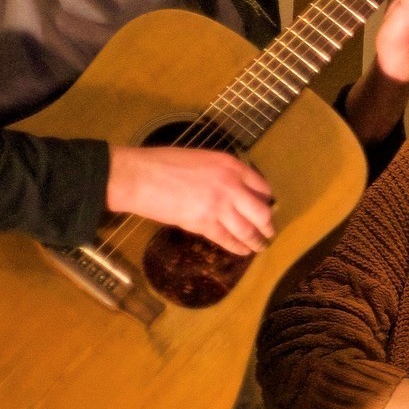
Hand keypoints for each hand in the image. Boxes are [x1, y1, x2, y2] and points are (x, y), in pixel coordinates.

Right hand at [107, 145, 274, 254]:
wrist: (138, 177)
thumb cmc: (163, 164)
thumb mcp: (202, 158)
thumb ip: (223, 173)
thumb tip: (234, 187)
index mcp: (231, 166)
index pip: (262, 186)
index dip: (266, 200)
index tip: (267, 207)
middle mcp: (231, 186)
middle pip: (262, 212)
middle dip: (268, 225)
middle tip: (270, 232)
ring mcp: (219, 206)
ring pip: (248, 229)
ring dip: (257, 240)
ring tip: (261, 246)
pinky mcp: (203, 224)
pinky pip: (227, 239)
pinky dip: (237, 247)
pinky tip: (243, 250)